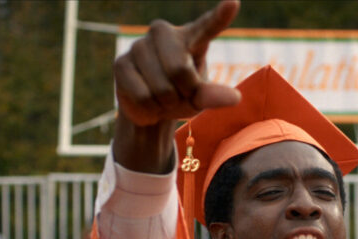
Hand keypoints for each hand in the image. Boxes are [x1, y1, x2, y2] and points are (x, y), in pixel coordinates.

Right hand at [113, 0, 241, 171]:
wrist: (151, 108)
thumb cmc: (182, 96)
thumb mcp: (201, 98)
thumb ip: (214, 95)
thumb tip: (236, 98)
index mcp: (191, 37)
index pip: (207, 26)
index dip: (220, 16)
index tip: (233, 2)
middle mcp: (163, 33)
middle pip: (179, 69)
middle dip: (183, 92)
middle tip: (180, 94)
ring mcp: (139, 45)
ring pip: (160, 87)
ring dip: (166, 103)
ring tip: (162, 97)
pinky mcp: (121, 63)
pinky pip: (143, 96)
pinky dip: (149, 108)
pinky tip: (147, 101)